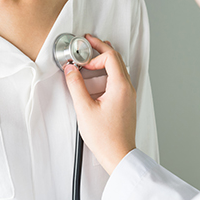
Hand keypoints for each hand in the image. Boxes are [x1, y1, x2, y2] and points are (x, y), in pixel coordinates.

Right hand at [64, 34, 136, 174]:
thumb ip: (75, 85)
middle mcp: (127, 88)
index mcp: (120, 86)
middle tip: (88, 44)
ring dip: (103, 62)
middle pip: (116, 59)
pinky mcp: (125, 102)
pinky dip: (106, 74)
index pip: (110, 57)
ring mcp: (128, 95)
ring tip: (90, 60)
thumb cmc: (106, 137)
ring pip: (118, 70)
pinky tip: (94, 81)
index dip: (96, 50)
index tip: (84, 51)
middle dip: (101, 50)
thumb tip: (70, 69)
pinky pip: (117, 81)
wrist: (118, 154)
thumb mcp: (84, 109)